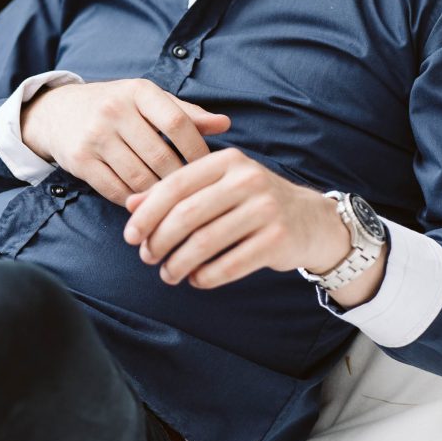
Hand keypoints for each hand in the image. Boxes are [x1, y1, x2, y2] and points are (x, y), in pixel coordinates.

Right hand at [21, 76, 230, 205]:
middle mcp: (114, 110)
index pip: (178, 122)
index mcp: (138, 91)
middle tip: (193, 193)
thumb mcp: (146, 100)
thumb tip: (225, 124)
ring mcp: (94, 136)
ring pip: (139, 177)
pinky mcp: (79, 160)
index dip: (198, 150)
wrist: (56, 112)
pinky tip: (144, 202)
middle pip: (161, 156)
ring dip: (159, 194)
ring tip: (172, 202)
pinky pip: (115, 190)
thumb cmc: (114, 106)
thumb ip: (185, 113)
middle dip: (180, 179)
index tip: (208, 168)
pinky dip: (134, 200)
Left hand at [124, 149, 382, 297]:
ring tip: (168, 274)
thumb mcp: (217, 186)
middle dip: (159, 241)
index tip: (130, 236)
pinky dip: (205, 277)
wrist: (311, 220)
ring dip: (178, 264)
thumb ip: (176, 191)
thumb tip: (130, 203)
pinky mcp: (277, 239)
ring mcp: (265, 209)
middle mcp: (248, 180)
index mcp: (227, 161)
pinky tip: (196, 280)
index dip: (147, 214)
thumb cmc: (253, 202)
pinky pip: (229, 265)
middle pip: (186, 215)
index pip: (174, 186)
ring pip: (205, 243)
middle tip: (147, 258)